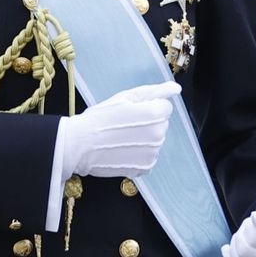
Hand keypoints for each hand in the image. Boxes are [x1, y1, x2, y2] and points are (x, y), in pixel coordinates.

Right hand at [61, 81, 178, 177]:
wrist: (79, 144)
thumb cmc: (100, 118)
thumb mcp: (125, 97)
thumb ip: (154, 92)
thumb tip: (176, 89)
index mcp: (155, 114)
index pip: (165, 107)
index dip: (148, 107)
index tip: (131, 112)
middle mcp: (158, 134)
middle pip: (161, 124)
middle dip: (148, 123)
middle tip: (124, 125)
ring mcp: (153, 152)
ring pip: (156, 140)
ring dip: (144, 138)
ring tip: (121, 138)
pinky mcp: (145, 167)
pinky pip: (149, 156)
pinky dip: (139, 153)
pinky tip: (123, 149)